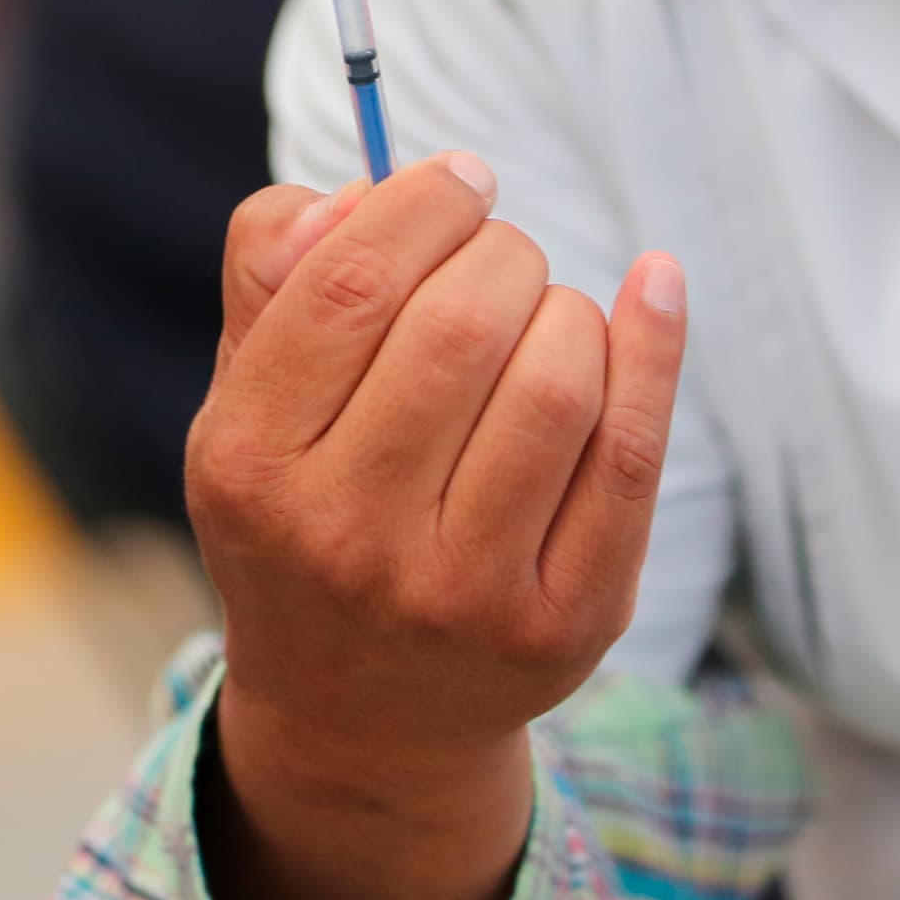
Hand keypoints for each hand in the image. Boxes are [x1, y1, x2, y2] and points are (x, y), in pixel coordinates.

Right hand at [184, 156, 685, 899]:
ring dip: (567, 307)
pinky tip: (653, 289)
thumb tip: (365, 191)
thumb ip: (272, 271)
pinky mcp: (564, 625)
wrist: (359, 719)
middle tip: (500, 255)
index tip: (460, 180)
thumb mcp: (245, 401)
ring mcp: (461, 593)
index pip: (351, 286)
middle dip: (501, 251)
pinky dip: (654, 347)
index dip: (423, 203)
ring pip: (555, 382)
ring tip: (543, 315)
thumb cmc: (306, 509)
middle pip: (461, 324)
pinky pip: (632, 456)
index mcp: (251, 464)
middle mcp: (347, 536)